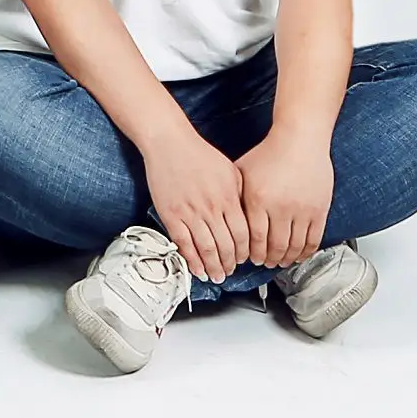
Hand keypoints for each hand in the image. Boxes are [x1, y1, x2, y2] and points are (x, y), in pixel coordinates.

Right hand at [142, 132, 250, 285]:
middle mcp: (211, 208)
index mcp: (228, 198)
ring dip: (212, 266)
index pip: (243, 235)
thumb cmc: (198, 153)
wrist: (169, 142)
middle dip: (230, 264)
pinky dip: (191, 259)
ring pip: (206, 249)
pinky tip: (196, 268)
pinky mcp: (171, 214)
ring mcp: (190, 212)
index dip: (245, 251)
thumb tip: (247, 215)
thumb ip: (240, 194)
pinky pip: (184, 243)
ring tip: (215, 275)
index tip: (244, 259)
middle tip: (230, 271)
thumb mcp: (230, 171)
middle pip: (226, 246)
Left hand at [236, 130, 334, 268]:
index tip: (248, 258)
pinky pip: (313, 240)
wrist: (300, 140)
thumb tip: (223, 218)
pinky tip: (298, 255)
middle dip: (268, 260)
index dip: (251, 253)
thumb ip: (234, 196)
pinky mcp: (319, 210)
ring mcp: (302, 210)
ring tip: (280, 261)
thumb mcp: (242, 172)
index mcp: (257, 199)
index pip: (253, 239)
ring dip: (286, 259)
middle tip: (264, 263)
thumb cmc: (269, 153)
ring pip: (294, 247)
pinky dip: (305, 252)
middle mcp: (280, 207)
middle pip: (274, 247)